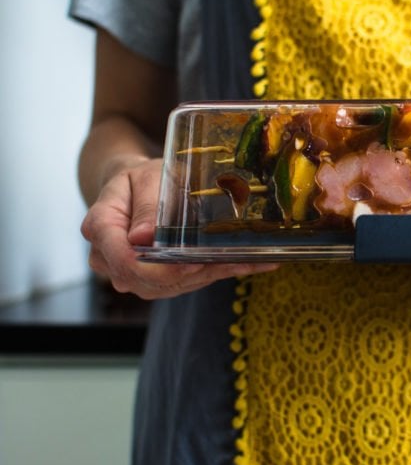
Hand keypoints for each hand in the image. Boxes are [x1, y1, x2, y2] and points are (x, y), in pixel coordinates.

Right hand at [81, 157, 278, 299]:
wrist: (133, 186)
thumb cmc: (139, 177)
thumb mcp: (145, 178)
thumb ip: (146, 207)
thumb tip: (143, 238)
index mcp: (101, 229)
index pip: (126, 261)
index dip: (161, 268)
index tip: (194, 262)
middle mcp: (111, 259)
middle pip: (150, 281)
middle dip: (192, 273)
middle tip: (233, 261)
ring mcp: (132, 273)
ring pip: (171, 286)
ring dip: (210, 275)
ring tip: (251, 261)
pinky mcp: (153, 278)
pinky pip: (186, 282)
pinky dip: (220, 272)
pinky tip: (255, 264)